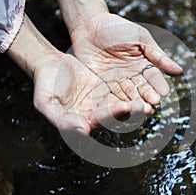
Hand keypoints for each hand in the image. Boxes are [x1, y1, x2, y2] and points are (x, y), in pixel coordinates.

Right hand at [33, 52, 153, 133]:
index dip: (113, 114)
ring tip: (151, 99)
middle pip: (116, 114)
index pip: (100, 120)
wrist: (49, 63)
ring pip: (122, 102)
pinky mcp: (106, 88)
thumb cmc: (45, 83)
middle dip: (131, 111)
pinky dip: (132, 89)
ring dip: (136, 102)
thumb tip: (84, 131)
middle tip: (146, 107)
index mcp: (82, 120)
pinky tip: (144, 86)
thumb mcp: (46, 103)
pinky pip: (121, 89)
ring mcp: (101, 100)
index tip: (126, 106)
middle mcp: (94, 113)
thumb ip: (62, 120)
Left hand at [70, 13, 181, 105]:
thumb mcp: (140, 37)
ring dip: (134, 103)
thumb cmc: (116, 27)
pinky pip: (110, 95)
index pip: (153, 77)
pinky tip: (122, 108)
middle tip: (153, 104)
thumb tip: (179, 71)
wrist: (89, 25)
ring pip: (128, 95)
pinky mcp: (102, 86)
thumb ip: (157, 55)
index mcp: (143, 64)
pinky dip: (117, 102)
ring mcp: (117, 82)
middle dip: (147, 97)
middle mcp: (132, 76)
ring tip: (140, 110)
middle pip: (142, 89)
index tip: (164, 93)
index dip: (159, 85)